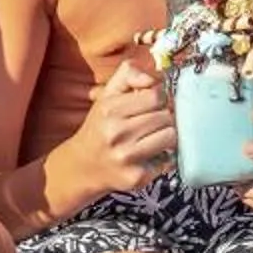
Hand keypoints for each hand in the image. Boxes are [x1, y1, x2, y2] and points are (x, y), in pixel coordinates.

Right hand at [72, 62, 178, 197]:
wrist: (82, 166)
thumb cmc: (101, 127)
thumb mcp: (107, 95)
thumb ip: (129, 74)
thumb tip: (155, 76)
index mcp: (110, 109)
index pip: (156, 95)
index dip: (159, 98)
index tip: (152, 104)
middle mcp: (116, 133)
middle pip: (166, 116)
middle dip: (164, 117)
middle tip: (152, 123)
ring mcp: (126, 157)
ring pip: (171, 137)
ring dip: (167, 136)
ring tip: (154, 137)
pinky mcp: (137, 177)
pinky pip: (168, 160)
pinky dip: (164, 157)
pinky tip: (149, 156)